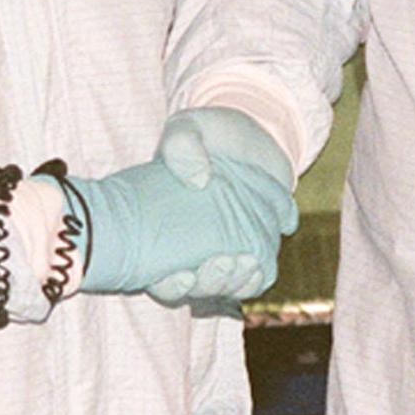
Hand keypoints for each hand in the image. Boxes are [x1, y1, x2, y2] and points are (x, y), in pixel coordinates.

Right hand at [143, 108, 297, 304]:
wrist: (255, 135)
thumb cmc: (212, 133)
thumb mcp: (189, 126)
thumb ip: (183, 143)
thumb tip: (198, 178)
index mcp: (161, 229)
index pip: (156, 273)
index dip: (167, 285)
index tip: (182, 276)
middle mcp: (188, 249)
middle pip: (192, 289)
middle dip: (207, 285)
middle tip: (222, 262)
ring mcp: (220, 251)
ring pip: (222, 288)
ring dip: (232, 284)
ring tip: (246, 262)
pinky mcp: (250, 248)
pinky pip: (252, 279)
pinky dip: (255, 279)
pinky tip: (259, 265)